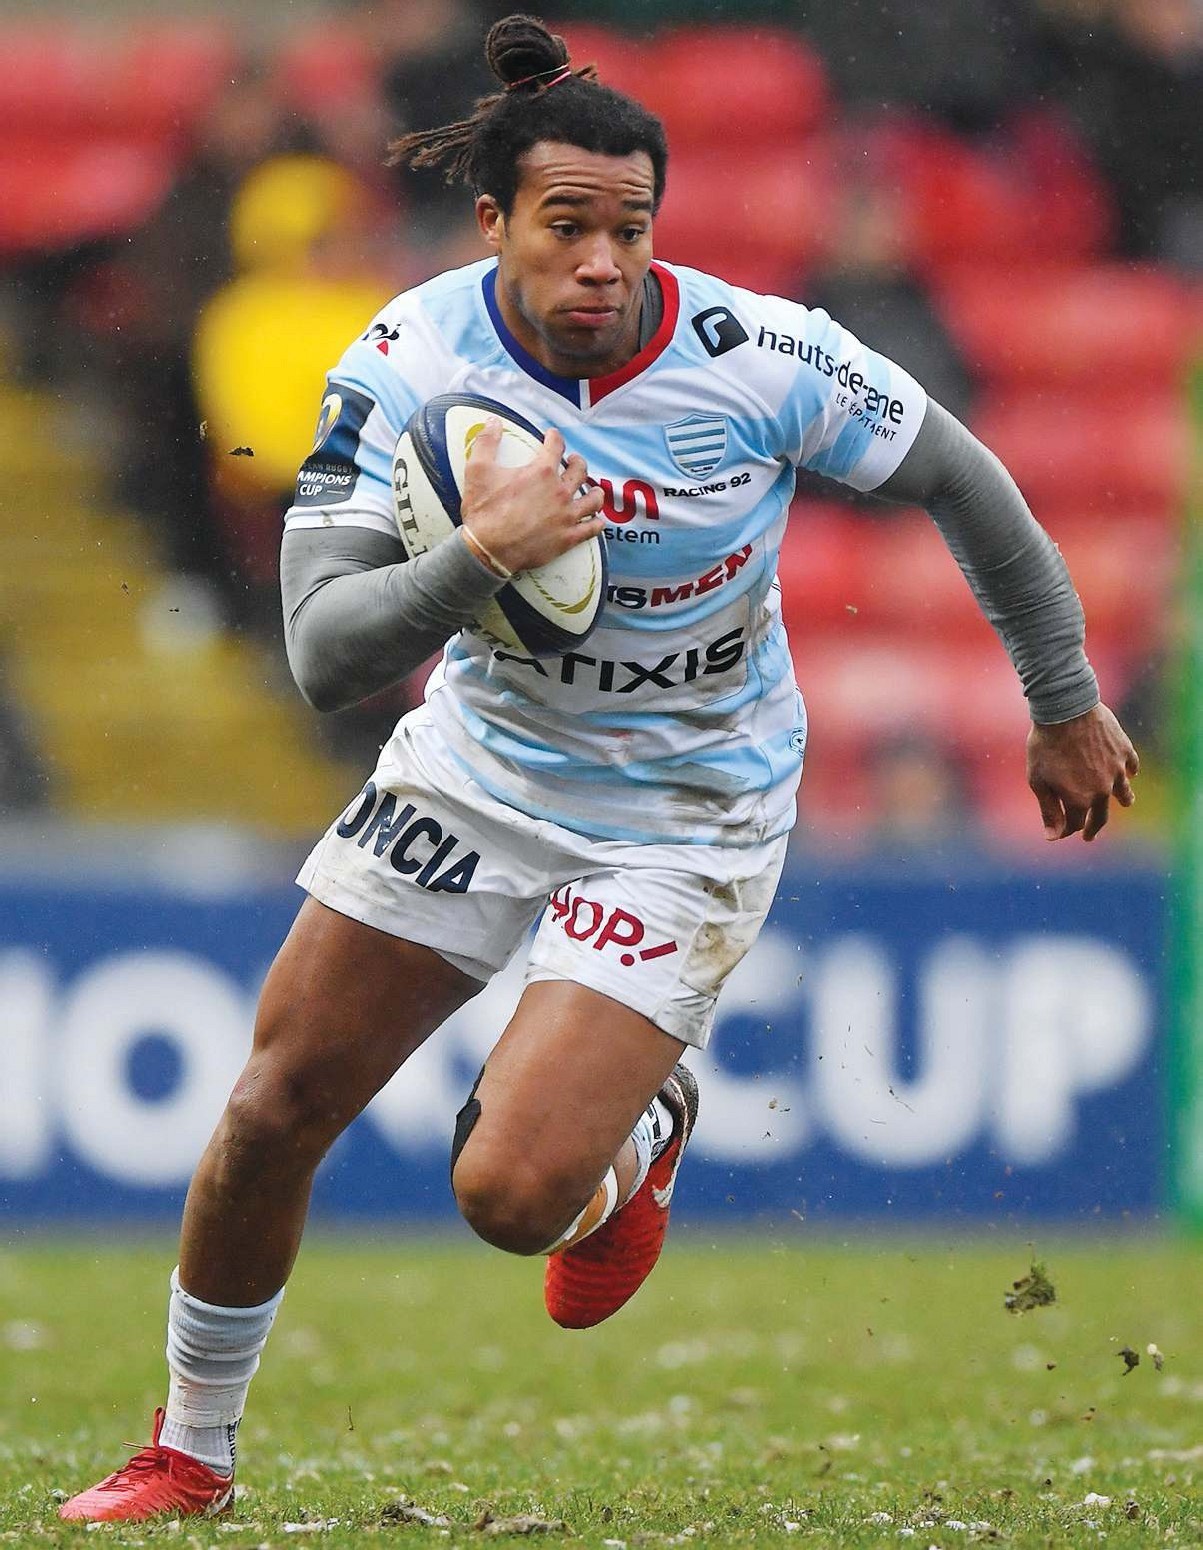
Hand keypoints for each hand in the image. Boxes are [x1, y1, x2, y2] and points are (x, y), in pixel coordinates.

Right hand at [459, 418, 605, 575]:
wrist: (489, 550)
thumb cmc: (484, 511)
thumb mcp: (478, 470)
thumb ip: (486, 442)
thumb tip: (493, 421)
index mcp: (541, 472)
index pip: (555, 446)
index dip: (554, 437)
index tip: (552, 435)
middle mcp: (560, 492)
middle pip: (580, 471)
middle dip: (578, 462)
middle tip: (574, 461)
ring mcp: (566, 516)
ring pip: (593, 500)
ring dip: (595, 492)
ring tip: (594, 490)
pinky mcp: (567, 539)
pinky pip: (591, 529)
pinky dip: (597, 524)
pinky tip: (598, 521)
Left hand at [1026, 702, 1138, 841]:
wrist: (1065, 710)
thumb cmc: (1045, 745)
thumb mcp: (1038, 780)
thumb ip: (1048, 810)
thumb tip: (1052, 837)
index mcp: (1080, 799)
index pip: (1076, 824)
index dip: (1066, 830)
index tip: (1059, 831)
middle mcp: (1102, 789)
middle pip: (1101, 816)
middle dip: (1093, 827)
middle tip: (1090, 835)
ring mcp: (1117, 770)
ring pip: (1124, 793)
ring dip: (1123, 800)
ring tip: (1124, 803)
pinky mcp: (1124, 751)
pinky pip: (1132, 767)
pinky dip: (1129, 773)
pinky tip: (1128, 773)